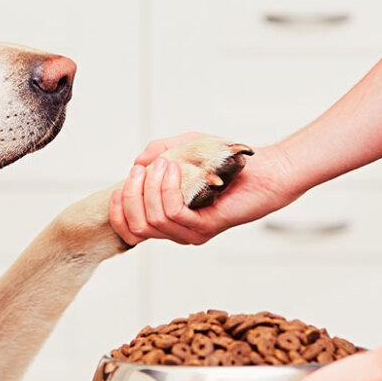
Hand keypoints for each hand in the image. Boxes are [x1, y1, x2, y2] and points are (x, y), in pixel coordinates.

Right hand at [109, 133, 300, 245]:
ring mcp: (191, 232)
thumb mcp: (184, 149)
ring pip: (153, 220)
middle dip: (131, 195)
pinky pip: (173, 212)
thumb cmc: (226, 162)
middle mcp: (178, 231)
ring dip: (150, 187)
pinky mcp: (205, 226)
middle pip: (136, 226)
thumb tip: (137, 163)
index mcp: (169, 220)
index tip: (117, 188)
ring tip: (163, 164)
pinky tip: (173, 169)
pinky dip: (166, 188)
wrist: (263, 170)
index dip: (117, 212)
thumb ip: (158, 152)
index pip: (130, 231)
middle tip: (141, 170)